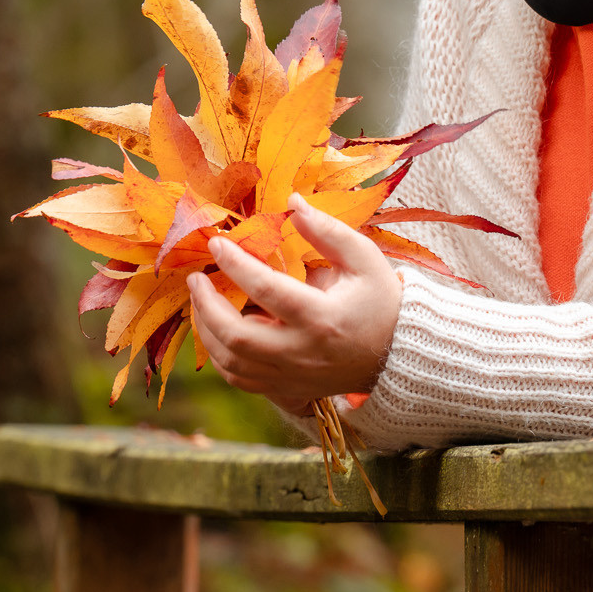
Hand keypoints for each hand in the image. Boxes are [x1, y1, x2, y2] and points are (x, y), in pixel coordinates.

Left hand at [187, 196, 402, 409]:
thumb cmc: (381, 301)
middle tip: (196, 278)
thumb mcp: (364, 258)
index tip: (217, 242)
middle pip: (236, 336)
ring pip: (230, 362)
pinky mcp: (285, 388)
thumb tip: (292, 202)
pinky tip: (215, 330)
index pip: (266, 289)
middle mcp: (302, 352)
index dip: (235, 263)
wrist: (397, 355)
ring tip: (201, 300)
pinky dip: (219, 355)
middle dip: (206, 305)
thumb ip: (328, 231)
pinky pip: (238, 379)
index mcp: (322, 317)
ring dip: (206, 330)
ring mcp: (291, 375)